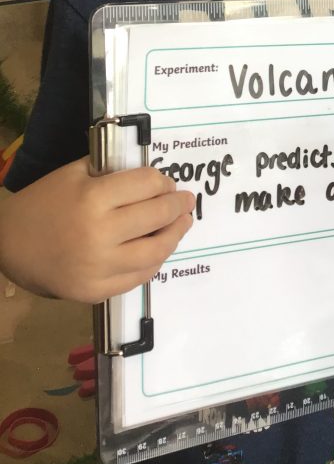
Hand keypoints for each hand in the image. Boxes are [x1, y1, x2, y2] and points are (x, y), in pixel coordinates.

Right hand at [0, 158, 194, 302]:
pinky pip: (138, 277)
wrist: (8, 245)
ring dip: (175, 235)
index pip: (148, 185)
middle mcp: (100, 234)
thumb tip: (152, 177)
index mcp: (94, 198)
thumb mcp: (75, 173)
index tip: (168, 183)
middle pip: (157, 216)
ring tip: (182, 224)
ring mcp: (99, 268)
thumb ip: (112, 171)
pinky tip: (159, 249)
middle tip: (186, 201)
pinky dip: (154, 262)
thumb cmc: (43, 203)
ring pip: (156, 251)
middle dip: (178, 206)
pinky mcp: (96, 292)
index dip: (163, 182)